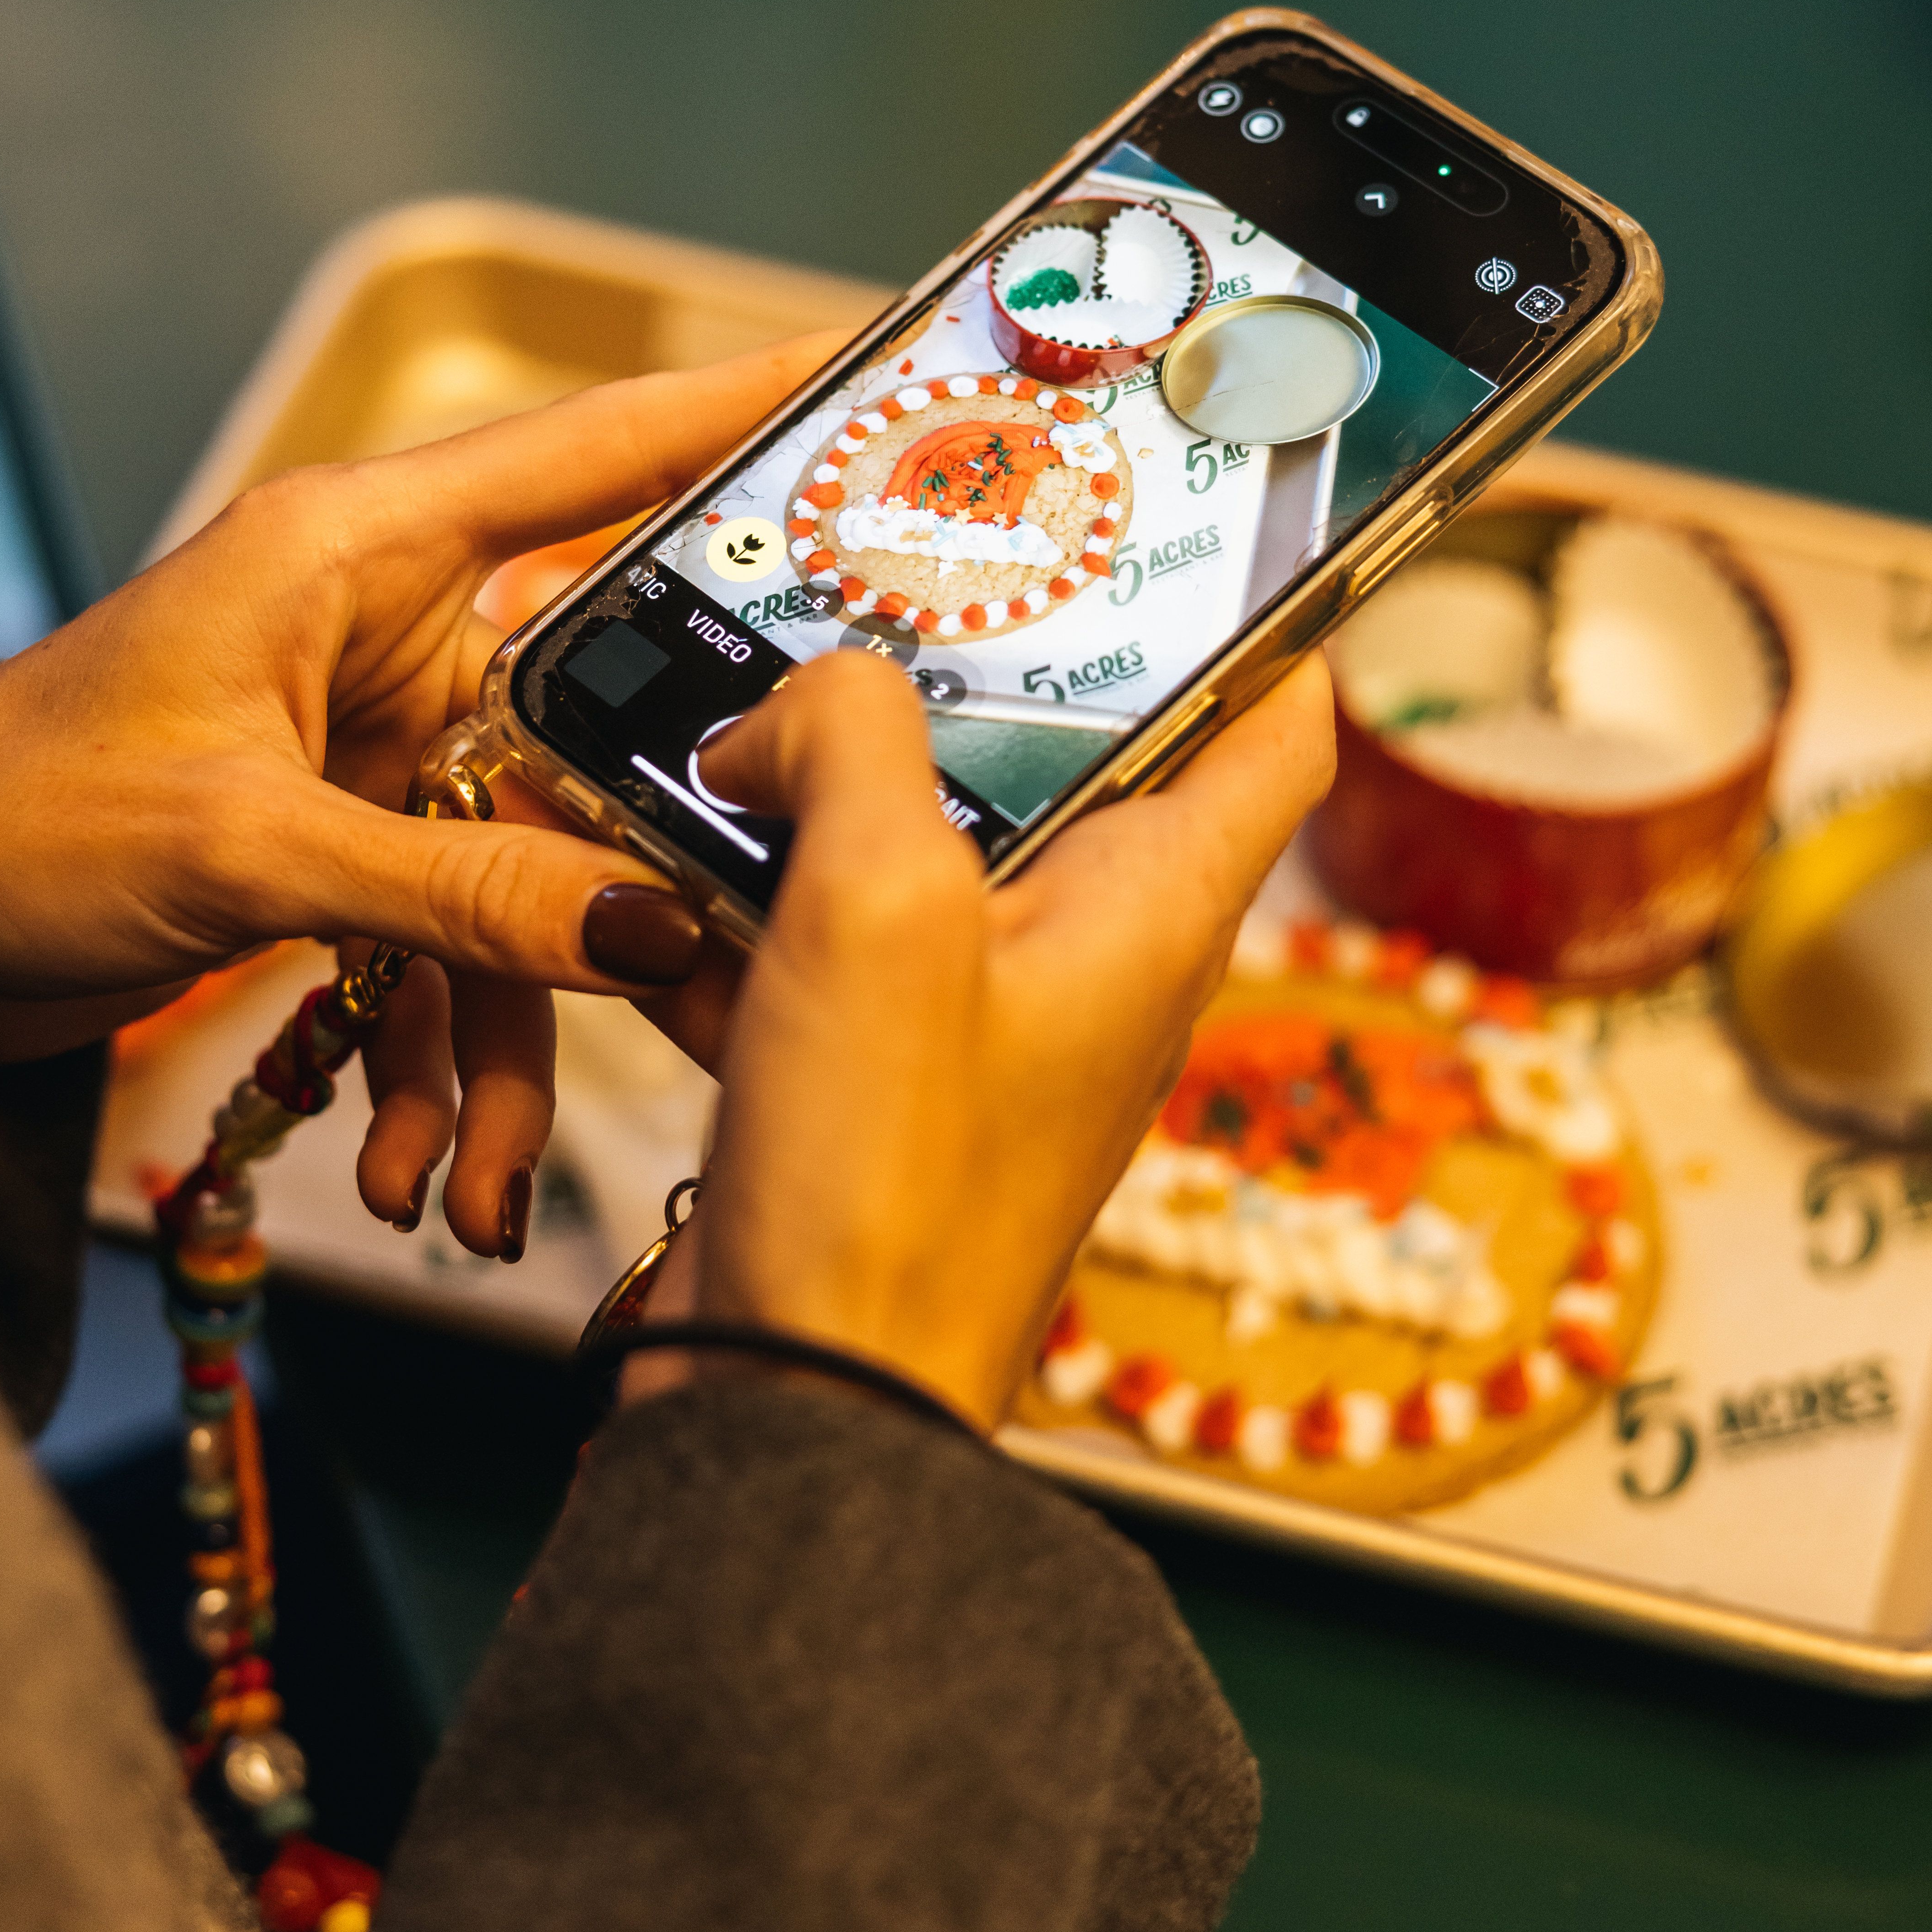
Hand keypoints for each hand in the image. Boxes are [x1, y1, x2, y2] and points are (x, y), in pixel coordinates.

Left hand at [0, 335, 838, 1248]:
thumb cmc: (19, 824)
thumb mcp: (250, 854)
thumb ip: (457, 895)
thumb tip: (648, 931)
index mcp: (363, 555)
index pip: (592, 458)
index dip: (733, 413)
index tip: (865, 381)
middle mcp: (391, 636)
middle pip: (596, 739)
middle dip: (647, 895)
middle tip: (748, 981)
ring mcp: (379, 753)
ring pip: (525, 891)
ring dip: (511, 1056)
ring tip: (487, 1195)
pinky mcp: (350, 851)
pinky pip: (449, 959)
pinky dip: (439, 1073)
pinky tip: (422, 1181)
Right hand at [624, 647, 1333, 1434]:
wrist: (802, 1405)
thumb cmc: (891, 1182)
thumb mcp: (879, 903)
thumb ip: (848, 740)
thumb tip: (802, 701)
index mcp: (1157, 903)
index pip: (1276, 724)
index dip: (1263, 612)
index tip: (1191, 526)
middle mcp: (1092, 956)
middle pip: (1064, 763)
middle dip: (961, 679)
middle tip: (875, 586)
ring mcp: (982, 1022)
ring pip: (915, 848)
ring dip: (816, 796)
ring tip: (723, 727)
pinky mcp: (876, 1078)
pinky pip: (815, 947)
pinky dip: (742, 910)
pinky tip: (655, 887)